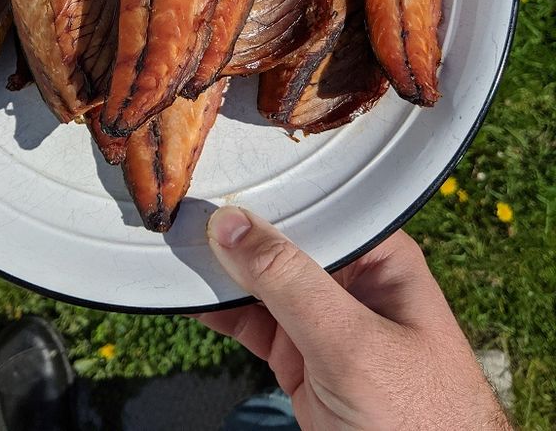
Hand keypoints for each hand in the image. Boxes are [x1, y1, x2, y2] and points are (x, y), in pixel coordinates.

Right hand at [195, 207, 510, 430]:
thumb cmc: (421, 417)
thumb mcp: (351, 342)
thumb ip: (291, 282)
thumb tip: (234, 227)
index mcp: (381, 258)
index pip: (318, 209)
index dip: (269, 197)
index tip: (219, 188)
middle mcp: (352, 282)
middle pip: (284, 244)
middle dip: (237, 234)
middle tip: (184, 217)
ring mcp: (325, 323)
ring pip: (262, 284)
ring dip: (221, 273)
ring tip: (176, 250)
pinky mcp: (302, 359)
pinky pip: (253, 325)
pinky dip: (221, 313)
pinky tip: (191, 297)